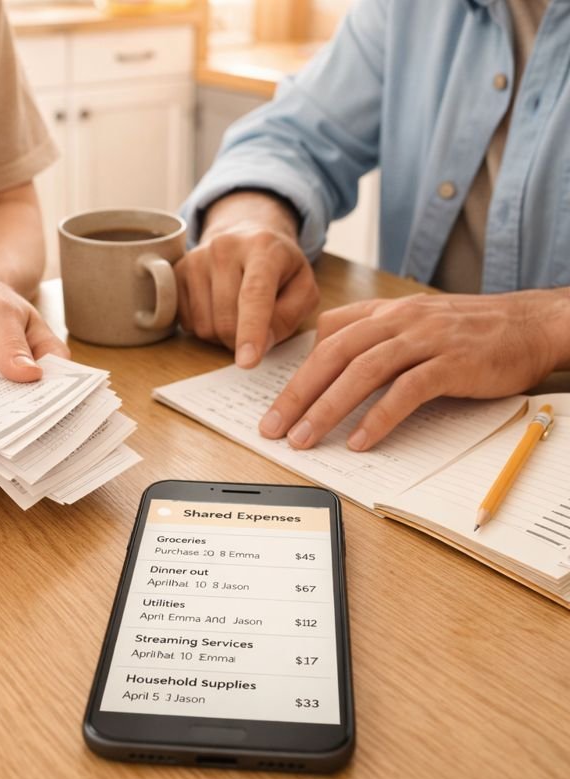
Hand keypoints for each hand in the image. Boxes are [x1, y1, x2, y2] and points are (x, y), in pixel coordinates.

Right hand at [175, 192, 317, 367]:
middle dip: (241, 340)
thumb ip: (290, 317)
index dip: (251, 331)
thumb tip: (261, 344)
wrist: (246, 235)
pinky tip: (217, 308)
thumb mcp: (303, 288)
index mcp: (263, 248)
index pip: (254, 294)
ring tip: (237, 315)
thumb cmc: (279, 268)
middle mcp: (225, 247)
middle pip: (226, 319)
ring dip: (222, 336)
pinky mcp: (178, 271)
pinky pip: (188, 323)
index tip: (248, 361)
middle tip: (255, 333)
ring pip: (205, 326)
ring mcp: (196, 258)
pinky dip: (205, 327)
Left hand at [259, 291, 568, 450]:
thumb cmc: (467, 329)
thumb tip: (329, 359)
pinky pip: (407, 391)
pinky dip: (379, 417)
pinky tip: (359, 441)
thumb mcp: (414, 321)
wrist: (529, 324)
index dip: (298, 368)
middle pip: (334, 355)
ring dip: (328, 408)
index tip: (278, 400)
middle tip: (273, 427)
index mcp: (385, 311)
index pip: (328, 336)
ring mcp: (425, 340)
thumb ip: (373, 335)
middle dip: (297, 393)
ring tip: (305, 438)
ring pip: (363, 372)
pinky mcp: (451, 363)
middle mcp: (399, 320)